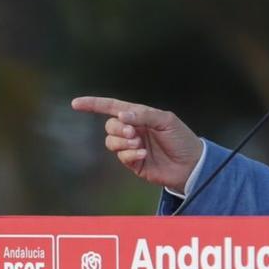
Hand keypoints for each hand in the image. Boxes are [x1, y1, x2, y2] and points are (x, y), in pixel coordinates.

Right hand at [69, 96, 202, 193]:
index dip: (93, 105)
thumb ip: (143, 115)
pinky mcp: (134, 163)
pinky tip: (143, 154)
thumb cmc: (181, 138)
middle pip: (109, 126)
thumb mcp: (166, 120)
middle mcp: (133, 130)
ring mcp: (132, 147)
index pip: (112, 107)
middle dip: (117, 129)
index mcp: (139, 115)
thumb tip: (120, 115)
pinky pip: (122, 156)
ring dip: (122, 142)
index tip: (76, 104)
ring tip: (139, 144)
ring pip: (111, 142)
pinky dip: (130, 154)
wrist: (192, 165)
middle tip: (133, 133)